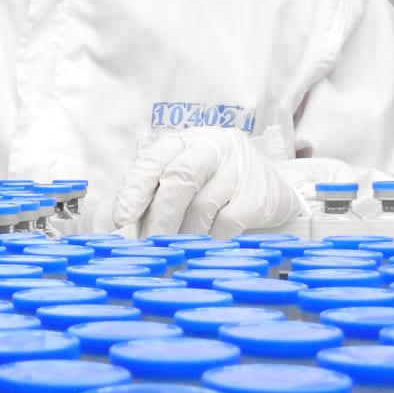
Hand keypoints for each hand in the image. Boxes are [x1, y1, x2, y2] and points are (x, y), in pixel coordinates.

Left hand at [113, 128, 307, 238]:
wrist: (271, 187)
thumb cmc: (212, 185)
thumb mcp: (181, 180)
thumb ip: (152, 198)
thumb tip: (121, 231)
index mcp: (183, 142)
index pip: (153, 160)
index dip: (134, 190)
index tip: (121, 219)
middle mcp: (212, 148)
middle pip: (179, 180)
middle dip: (159, 218)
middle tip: (148, 246)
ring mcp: (238, 169)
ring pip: (202, 206)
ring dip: (184, 235)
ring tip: (177, 250)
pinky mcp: (258, 196)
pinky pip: (226, 223)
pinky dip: (211, 240)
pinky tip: (206, 247)